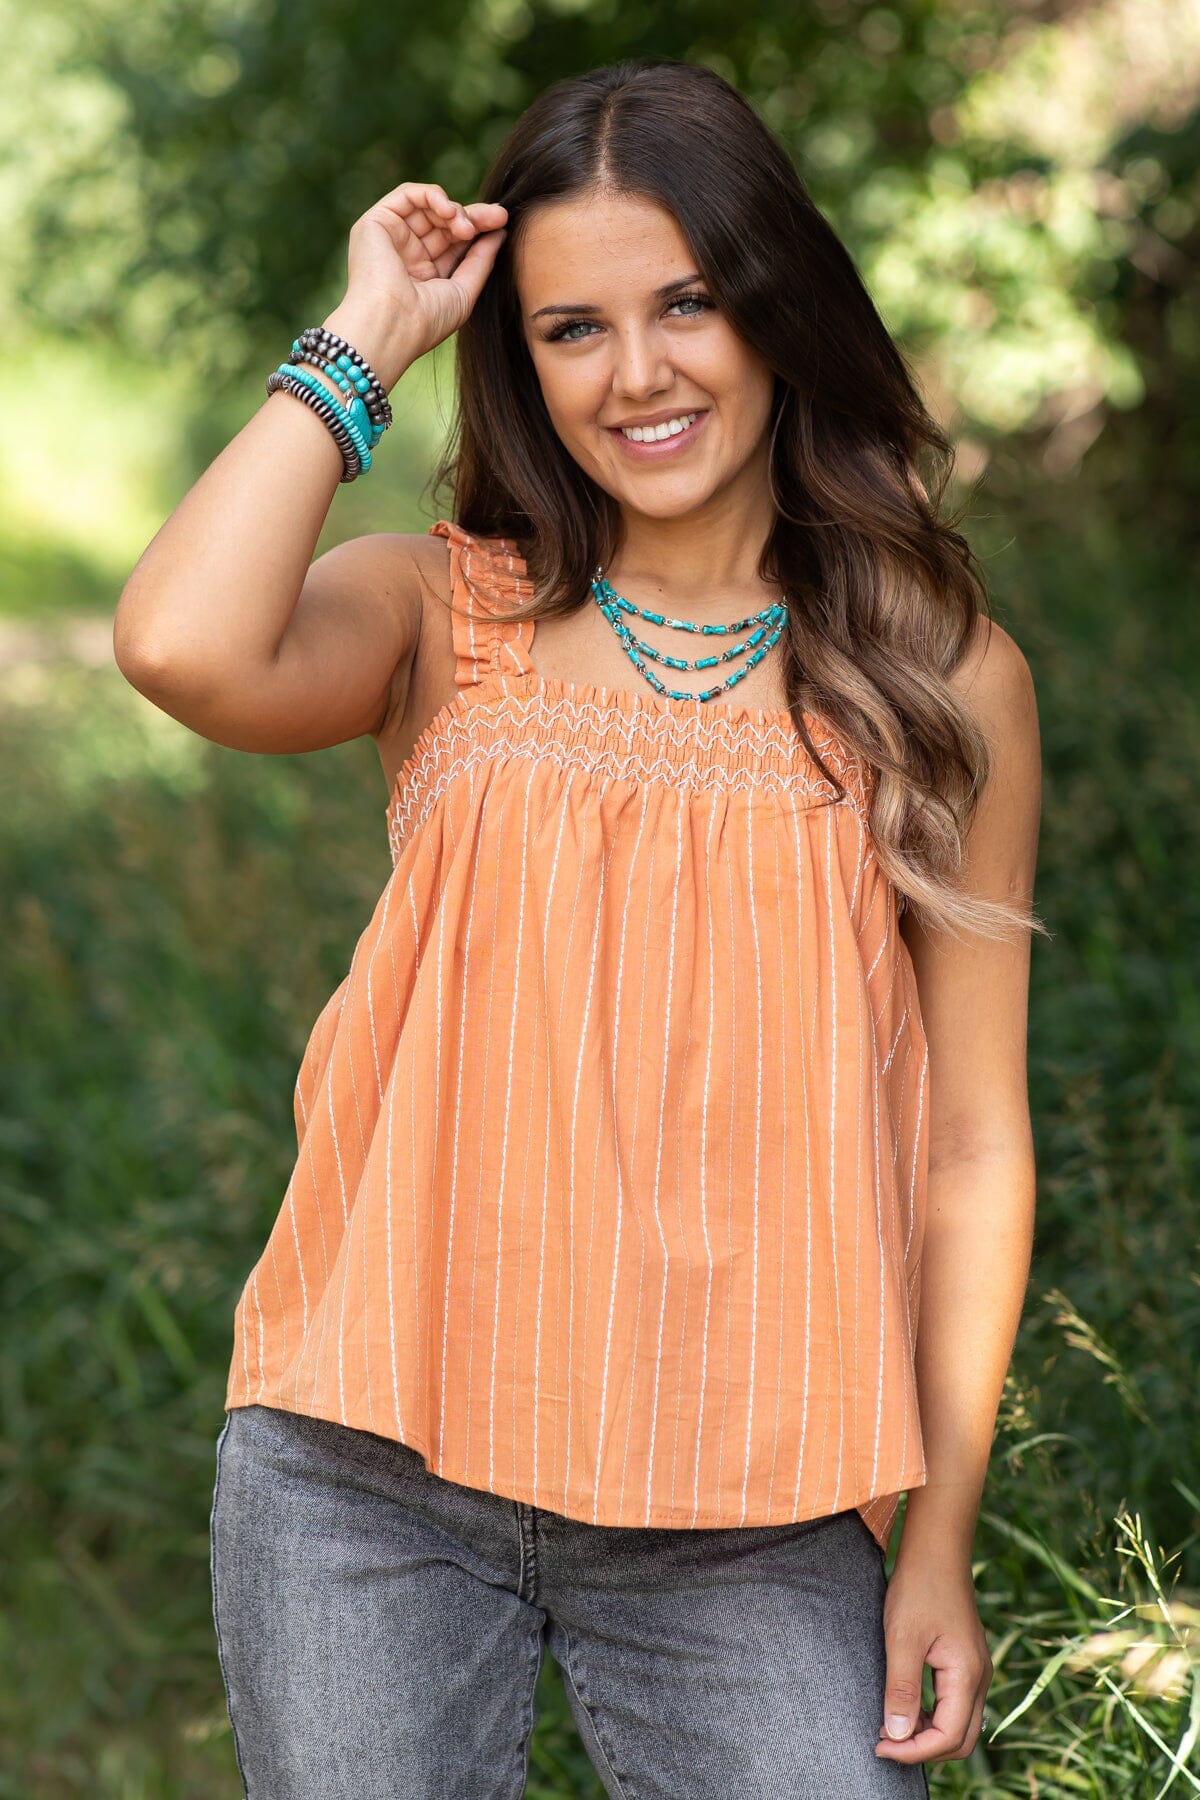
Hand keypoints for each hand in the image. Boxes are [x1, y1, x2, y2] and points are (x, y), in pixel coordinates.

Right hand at [325, 181, 508, 387]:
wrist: (391, 327)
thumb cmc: (425, 322)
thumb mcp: (463, 291)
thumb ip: (481, 261)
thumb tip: (500, 233)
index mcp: (423, 273)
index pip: (454, 241)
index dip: (478, 229)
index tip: (502, 223)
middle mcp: (405, 253)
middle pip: (444, 221)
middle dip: (473, 216)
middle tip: (497, 217)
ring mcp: (390, 237)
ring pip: (428, 206)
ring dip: (455, 210)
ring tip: (467, 228)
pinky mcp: (375, 222)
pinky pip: (407, 194)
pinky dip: (432, 196)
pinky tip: (449, 211)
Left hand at [873, 1546, 992, 1768]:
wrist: (936, 1550)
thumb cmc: (918, 1588)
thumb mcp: (902, 1639)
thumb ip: (901, 1689)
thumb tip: (897, 1735)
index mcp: (967, 1675)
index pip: (948, 1737)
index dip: (914, 1751)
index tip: (880, 1745)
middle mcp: (980, 1678)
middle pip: (961, 1739)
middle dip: (923, 1749)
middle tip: (885, 1742)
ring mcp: (976, 1670)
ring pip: (960, 1724)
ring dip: (927, 1734)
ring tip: (890, 1725)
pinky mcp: (966, 1661)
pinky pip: (956, 1704)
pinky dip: (932, 1715)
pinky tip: (905, 1706)